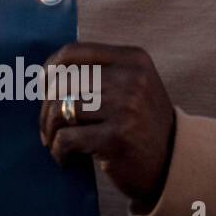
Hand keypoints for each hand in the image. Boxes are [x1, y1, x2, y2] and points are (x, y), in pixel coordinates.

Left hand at [40, 43, 176, 208]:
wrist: (172, 162)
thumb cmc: (138, 125)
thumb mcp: (128, 88)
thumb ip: (95, 75)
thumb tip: (43, 76)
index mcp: (132, 59)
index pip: (72, 53)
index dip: (48, 72)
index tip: (43, 93)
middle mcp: (132, 78)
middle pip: (61, 83)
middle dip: (46, 109)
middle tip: (49, 129)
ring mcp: (127, 107)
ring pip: (60, 110)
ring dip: (50, 132)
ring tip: (57, 144)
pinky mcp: (117, 137)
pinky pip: (66, 138)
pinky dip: (58, 151)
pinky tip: (67, 159)